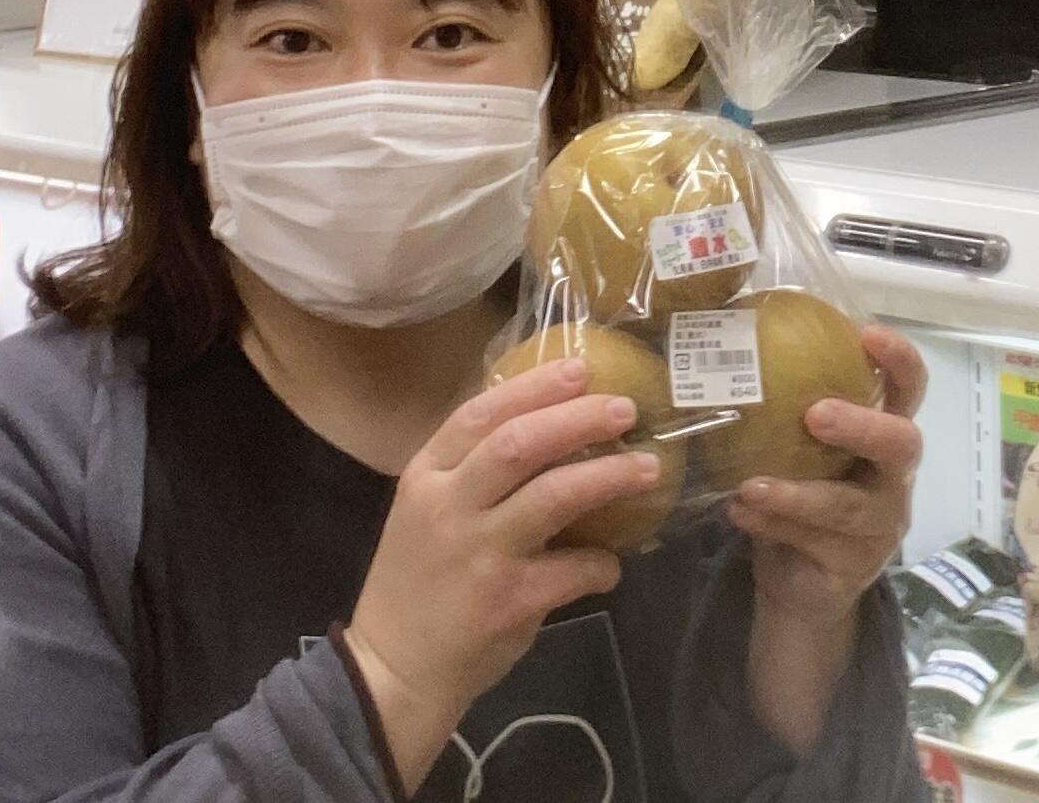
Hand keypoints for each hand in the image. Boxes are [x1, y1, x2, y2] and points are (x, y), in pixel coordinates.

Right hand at [346, 358, 658, 786]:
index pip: (480, 413)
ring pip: (553, 496)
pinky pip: (571, 567)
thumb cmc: (418, 579)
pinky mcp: (507, 601)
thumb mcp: (427, 509)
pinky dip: (600, 562)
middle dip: (578, 418)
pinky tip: (611, 564)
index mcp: (426, 476)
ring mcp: (479, 554)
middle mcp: (449, 507)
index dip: (534, 386)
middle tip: (625, 408)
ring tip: (647, 467)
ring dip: (607, 476)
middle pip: (520, 444)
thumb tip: (550, 419)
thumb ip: (473, 468)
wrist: (391, 671)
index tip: (579, 367)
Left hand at [729, 323, 925, 630]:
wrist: (800, 587)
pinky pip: (814, 542)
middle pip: (901, 445)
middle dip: (862, 426)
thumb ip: (787, 409)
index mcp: (885, 437)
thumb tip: (730, 344)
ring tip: (750, 484)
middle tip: (814, 414)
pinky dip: (772, 523)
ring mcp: (880, 527)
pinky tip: (739, 511)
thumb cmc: (803, 494)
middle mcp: (893, 479)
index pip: (910, 390)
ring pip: (847, 506)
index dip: (899, 360)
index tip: (867, 334)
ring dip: (796, 492)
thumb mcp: (800, 450)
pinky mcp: (854, 567)